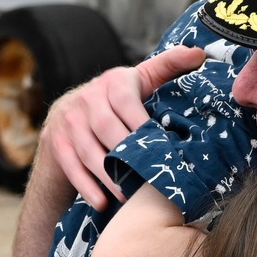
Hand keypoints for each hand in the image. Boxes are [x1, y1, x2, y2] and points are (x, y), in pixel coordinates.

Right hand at [37, 45, 205, 210]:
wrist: (67, 116)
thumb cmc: (116, 101)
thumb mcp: (140, 80)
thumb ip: (168, 66)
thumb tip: (199, 52)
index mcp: (112, 82)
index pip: (126, 99)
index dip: (142, 122)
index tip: (160, 144)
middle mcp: (87, 99)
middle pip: (106, 128)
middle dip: (127, 154)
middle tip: (149, 177)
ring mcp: (69, 122)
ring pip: (88, 151)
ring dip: (109, 176)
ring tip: (129, 196)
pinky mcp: (57, 144)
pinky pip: (71, 167)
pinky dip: (87, 187)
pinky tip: (103, 203)